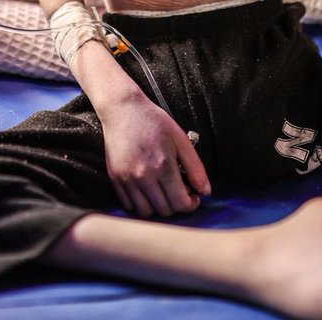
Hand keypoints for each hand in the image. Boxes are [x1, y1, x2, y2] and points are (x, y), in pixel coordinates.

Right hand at [98, 90, 210, 217]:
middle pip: (165, 210)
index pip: (180, 203)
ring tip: (163, 191)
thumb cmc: (154, 121)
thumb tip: (206, 192)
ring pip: (146, 212)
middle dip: (177, 205)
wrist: (123, 110)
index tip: (193, 197)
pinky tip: (148, 189)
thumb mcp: (181, 139)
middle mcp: (143, 176)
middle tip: (180, 191)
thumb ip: (196, 168)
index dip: (191, 204)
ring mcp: (127, 179)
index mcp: (163, 166)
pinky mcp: (115, 178)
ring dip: (158, 207)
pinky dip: (140, 203)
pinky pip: (129, 205)